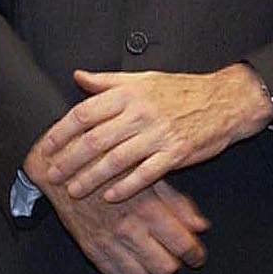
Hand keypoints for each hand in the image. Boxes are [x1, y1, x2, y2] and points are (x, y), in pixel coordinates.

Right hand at [33, 174, 210, 273]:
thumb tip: (201, 226)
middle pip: (165, 268)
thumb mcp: (148, 176)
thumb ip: (177, 204)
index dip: (195, 255)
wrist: (63, 164)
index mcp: (148, 208)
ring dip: (148, 267)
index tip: (197, 256)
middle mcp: (128, 229)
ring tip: (148, 252)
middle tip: (172, 254)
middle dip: (173, 263)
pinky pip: (114, 273)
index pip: (182, 245)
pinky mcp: (89, 247)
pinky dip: (124, 268)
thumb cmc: (109, 163)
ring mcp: (107, 241)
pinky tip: (127, 252)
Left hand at [35, 66, 272, 202]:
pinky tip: (110, 196)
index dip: (62, 132)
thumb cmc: (182, 90)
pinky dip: (125, 187)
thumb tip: (78, 77)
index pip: (85, 113)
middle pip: (94, 140)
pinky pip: (145, 174)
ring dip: (91, 178)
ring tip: (74, 190)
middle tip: (52, 175)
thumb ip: (108, 81)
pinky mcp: (175, 153)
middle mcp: (140, 113)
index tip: (47, 147)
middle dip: (70, 160)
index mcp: (129, 94)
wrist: (224, 101)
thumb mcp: (144, 79)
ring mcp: (157, 134)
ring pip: (115, 160)